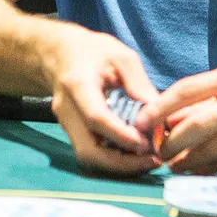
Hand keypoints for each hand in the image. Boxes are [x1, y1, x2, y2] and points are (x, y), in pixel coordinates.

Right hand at [43, 26, 160, 175]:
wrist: (59, 54)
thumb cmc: (93, 51)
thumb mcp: (121, 55)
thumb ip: (138, 82)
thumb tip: (157, 112)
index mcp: (77, 84)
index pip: (96, 117)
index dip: (122, 135)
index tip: (147, 143)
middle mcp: (66, 110)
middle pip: (88, 150)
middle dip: (121, 163)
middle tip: (152, 160)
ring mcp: (65, 124)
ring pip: (88, 157)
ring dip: (119, 165)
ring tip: (148, 160)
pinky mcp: (70, 132)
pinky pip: (90, 152)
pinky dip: (113, 159)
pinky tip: (134, 154)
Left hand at [139, 65, 216, 174]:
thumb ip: (210, 99)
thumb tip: (171, 119)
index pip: (188, 90)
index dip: (159, 108)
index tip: (141, 122)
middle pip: (196, 126)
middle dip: (170, 143)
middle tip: (157, 152)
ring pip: (211, 151)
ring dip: (186, 161)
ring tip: (172, 165)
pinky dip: (208, 170)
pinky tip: (196, 172)